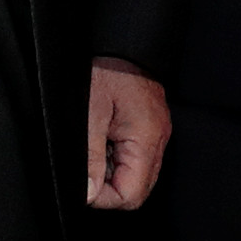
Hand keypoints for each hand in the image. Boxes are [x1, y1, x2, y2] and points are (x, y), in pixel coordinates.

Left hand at [86, 58, 169, 211]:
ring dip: (111, 171)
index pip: (131, 195)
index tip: (82, 182)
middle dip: (107, 186)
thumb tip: (88, 194)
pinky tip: (102, 139)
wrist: (122, 43)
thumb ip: (91, 158)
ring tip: (94, 146)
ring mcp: (156, 135)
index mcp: (146, 140)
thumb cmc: (106, 71)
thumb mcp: (89, 115)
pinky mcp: (150, 128)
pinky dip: (116, 157)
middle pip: (137, 190)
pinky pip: (136, 158)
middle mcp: (158, 142)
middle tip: (86, 165)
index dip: (103, 196)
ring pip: (136, 176)